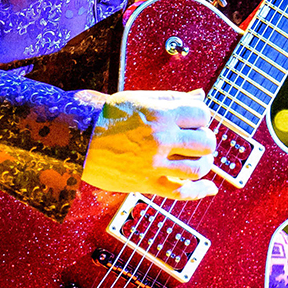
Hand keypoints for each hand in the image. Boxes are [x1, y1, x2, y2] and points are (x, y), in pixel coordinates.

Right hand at [79, 89, 218, 199]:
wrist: (77, 138)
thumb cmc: (108, 116)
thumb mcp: (141, 99)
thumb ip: (173, 99)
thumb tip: (201, 95)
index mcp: (161, 114)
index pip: (202, 115)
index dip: (202, 118)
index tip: (195, 122)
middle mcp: (161, 138)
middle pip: (206, 142)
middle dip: (205, 140)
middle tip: (196, 141)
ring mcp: (155, 163)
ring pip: (198, 167)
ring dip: (204, 163)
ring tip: (198, 159)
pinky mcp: (147, 183)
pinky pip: (182, 192)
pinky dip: (200, 191)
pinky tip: (209, 188)